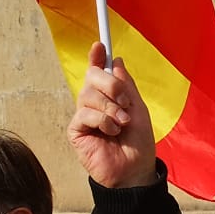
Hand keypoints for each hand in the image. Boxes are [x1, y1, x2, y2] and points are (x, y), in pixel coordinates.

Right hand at [67, 41, 157, 189]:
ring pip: (88, 95)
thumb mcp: (138, 108)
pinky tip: (112, 131)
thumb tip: (116, 60)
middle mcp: (94, 103)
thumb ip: (126, 85)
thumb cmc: (138, 142)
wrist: (135, 169)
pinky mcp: (76, 131)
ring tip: (122, 123)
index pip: (98, 71)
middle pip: (91, 77)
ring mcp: (84, 116)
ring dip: (110, 108)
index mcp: (109, 96)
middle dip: (111, 85)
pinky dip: (102, 120)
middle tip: (126, 102)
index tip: (100, 44)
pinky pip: (84, 114)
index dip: (96, 57)